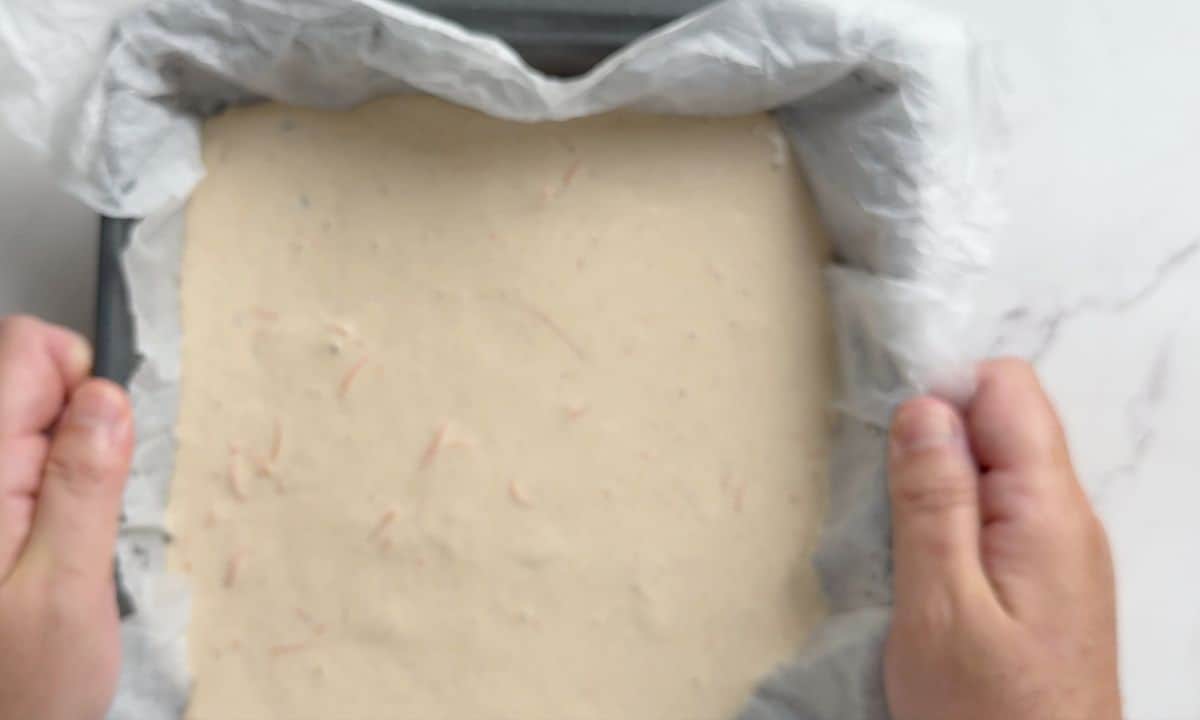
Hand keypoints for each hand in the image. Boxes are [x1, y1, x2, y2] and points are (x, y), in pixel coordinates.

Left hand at [0, 316, 133, 719]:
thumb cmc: (21, 687)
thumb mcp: (68, 589)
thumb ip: (83, 483)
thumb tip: (105, 396)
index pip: (26, 347)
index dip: (79, 380)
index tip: (100, 447)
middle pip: (25, 375)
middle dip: (76, 425)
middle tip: (81, 508)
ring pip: (28, 418)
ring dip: (64, 460)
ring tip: (64, 532)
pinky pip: (22, 458)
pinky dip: (49, 483)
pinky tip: (49, 538)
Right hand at [884, 358, 1120, 719]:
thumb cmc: (985, 713)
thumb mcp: (940, 606)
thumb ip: (933, 500)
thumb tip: (925, 407)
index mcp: (1047, 510)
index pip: (1008, 388)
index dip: (944, 392)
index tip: (890, 443)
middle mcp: (1067, 517)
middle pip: (1005, 424)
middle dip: (937, 439)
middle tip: (885, 501)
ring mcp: (1061, 551)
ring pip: (998, 469)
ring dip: (940, 483)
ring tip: (898, 540)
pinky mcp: (1047, 582)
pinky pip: (1000, 514)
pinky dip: (955, 519)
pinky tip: (924, 565)